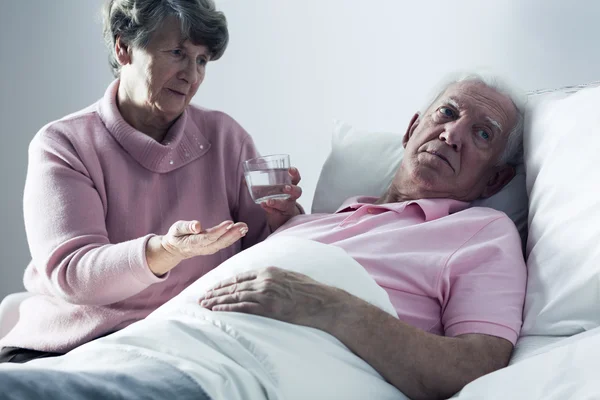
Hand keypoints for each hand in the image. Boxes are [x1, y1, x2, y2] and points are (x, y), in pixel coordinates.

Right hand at [162, 220, 247, 258]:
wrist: (177, 249)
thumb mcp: (176, 229)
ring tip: (244, 227)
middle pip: (219, 242)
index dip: (219, 231)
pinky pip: (224, 244)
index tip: (230, 223)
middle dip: (232, 234)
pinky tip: (241, 231)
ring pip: (223, 243)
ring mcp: (209, 249)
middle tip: (243, 226)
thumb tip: (197, 225)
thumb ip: (186, 227)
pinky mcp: (213, 248)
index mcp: (193, 243)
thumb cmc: (177, 236)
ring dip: (235, 236)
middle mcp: (202, 248)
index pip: (208, 237)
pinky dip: (233, 238)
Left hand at [198, 266, 347, 329]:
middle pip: (233, 286)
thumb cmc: (310, 291)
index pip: (240, 276)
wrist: (323, 302)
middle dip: (215, 292)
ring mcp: (266, 293)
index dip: (224, 283)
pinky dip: (227, 309)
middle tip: (201, 297)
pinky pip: (242, 308)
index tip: (213, 288)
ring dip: (217, 301)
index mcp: (269, 270)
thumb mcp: (290, 277)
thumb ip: (274, 278)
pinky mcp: (268, 308)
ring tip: (204, 305)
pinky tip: (217, 311)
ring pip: (234, 296)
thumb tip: (264, 281)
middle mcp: (264, 279)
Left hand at [261, 167, 302, 230]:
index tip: (290, 169)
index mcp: (290, 185)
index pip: (296, 178)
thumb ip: (259, 183)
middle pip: (297, 192)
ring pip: (286, 204)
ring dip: (278, 202)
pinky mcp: (281, 214)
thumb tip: (244, 179)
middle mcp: (291, 196)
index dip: (295, 173)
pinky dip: (268, 208)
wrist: (281, 214)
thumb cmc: (276, 195)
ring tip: (269, 201)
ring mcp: (287, 206)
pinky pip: (275, 212)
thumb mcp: (270, 188)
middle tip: (286, 187)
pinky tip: (263, 205)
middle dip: (293, 189)